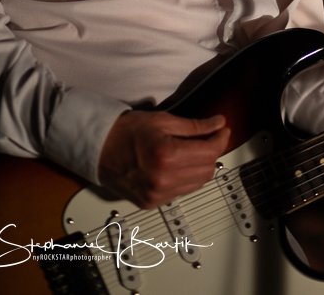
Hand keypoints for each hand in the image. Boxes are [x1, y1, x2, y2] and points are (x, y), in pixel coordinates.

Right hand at [98, 110, 230, 207]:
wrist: (99, 149)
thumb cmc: (128, 131)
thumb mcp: (164, 120)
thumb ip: (195, 126)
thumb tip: (218, 124)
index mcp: (167, 156)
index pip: (209, 152)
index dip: (220, 139)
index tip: (223, 129)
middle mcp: (163, 180)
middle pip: (207, 170)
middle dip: (212, 152)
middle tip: (210, 138)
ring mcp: (157, 195)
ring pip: (198, 184)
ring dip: (202, 167)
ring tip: (195, 150)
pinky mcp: (151, 203)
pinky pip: (182, 192)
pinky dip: (187, 178)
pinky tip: (180, 164)